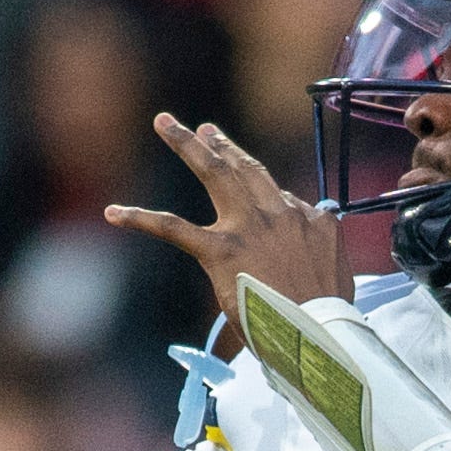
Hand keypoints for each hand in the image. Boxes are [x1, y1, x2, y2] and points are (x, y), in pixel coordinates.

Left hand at [106, 119, 346, 323]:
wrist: (319, 328)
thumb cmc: (327, 311)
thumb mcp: (336, 265)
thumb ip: (323, 238)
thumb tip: (316, 216)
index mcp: (306, 218)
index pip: (279, 196)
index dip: (260, 192)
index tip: (250, 190)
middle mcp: (277, 212)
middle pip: (245, 168)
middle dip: (221, 145)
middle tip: (204, 129)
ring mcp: (247, 228)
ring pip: (213, 174)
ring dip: (187, 145)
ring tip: (164, 123)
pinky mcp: (221, 251)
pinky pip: (174, 229)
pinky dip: (140, 219)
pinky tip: (114, 213)